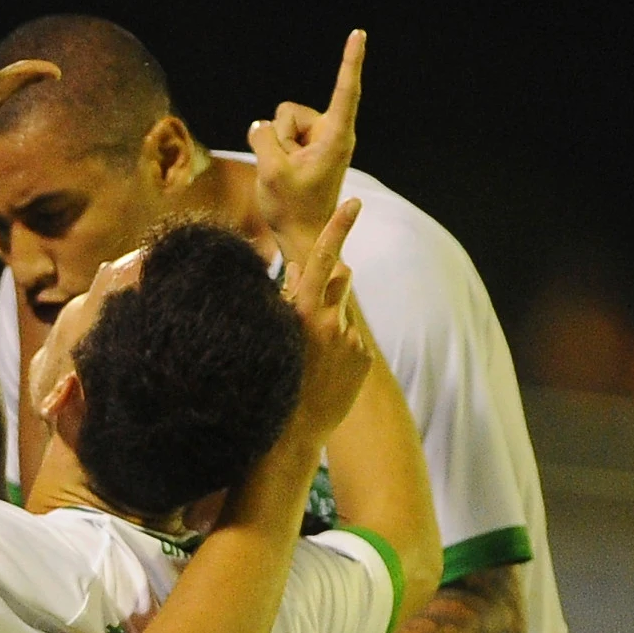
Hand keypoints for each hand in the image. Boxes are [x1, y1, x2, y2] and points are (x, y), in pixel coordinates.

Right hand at [250, 30, 363, 262]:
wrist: (303, 236)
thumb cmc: (292, 209)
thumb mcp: (271, 172)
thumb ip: (263, 138)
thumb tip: (261, 126)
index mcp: (336, 137)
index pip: (345, 91)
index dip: (350, 61)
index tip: (359, 34)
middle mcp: (332, 133)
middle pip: (290, 112)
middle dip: (278, 135)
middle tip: (286, 171)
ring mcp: (320, 140)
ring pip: (283, 124)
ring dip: (276, 146)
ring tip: (287, 174)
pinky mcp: (310, 148)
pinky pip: (281, 135)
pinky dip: (277, 150)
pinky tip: (286, 173)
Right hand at [282, 197, 372, 438]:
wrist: (292, 430)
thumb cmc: (270, 379)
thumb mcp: (273, 333)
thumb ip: (290, 297)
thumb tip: (304, 266)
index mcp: (302, 310)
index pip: (324, 258)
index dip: (339, 227)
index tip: (354, 202)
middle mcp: (329, 320)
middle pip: (339, 280)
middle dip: (331, 282)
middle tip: (312, 312)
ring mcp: (350, 339)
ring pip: (342, 314)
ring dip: (330, 324)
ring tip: (312, 355)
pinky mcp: (363, 357)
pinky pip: (351, 342)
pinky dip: (340, 350)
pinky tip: (324, 373)